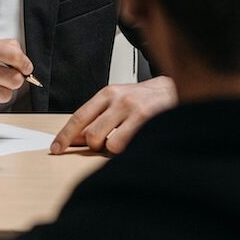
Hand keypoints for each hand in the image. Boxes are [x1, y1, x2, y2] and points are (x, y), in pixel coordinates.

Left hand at [50, 76, 176, 153]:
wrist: (182, 89)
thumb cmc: (150, 99)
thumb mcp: (121, 102)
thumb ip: (99, 117)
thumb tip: (75, 139)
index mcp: (109, 93)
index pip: (79, 116)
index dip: (65, 136)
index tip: (56, 148)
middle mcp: (119, 99)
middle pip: (90, 134)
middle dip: (95, 145)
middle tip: (108, 142)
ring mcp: (133, 109)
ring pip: (107, 143)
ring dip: (113, 149)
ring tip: (127, 139)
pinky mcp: (147, 119)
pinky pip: (125, 146)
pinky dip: (127, 150)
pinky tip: (137, 140)